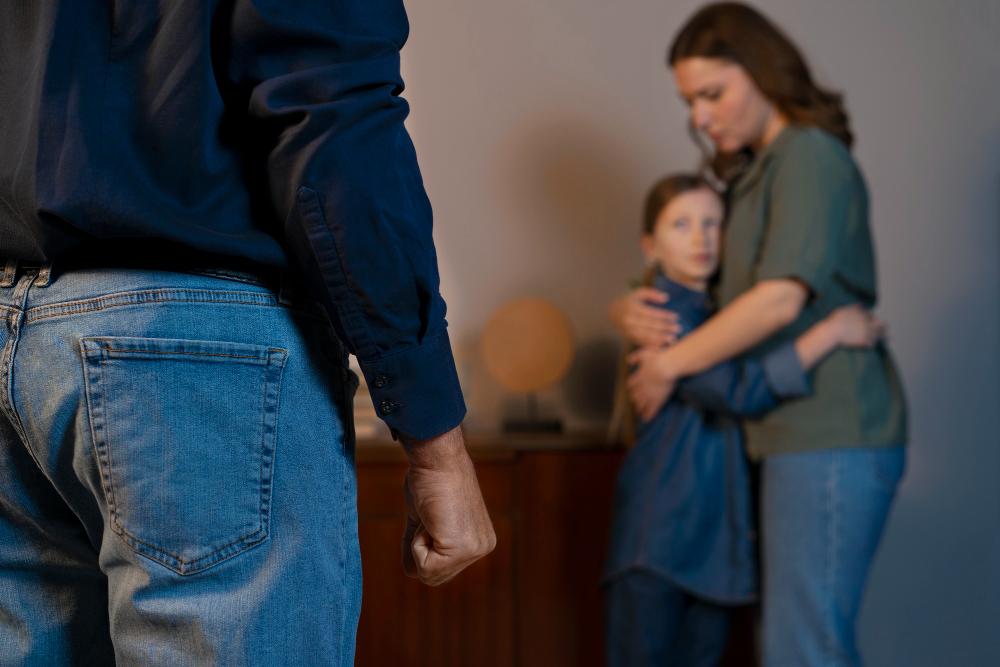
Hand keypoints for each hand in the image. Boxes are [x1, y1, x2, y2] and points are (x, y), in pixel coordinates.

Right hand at [399, 426, 495, 585]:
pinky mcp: (463, 548)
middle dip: (421, 547)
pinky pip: (425, 566)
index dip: (424, 543)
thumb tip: (410, 572)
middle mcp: (483, 547)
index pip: (440, 568)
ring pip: (429, 574)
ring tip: (432, 516)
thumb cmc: (431, 480)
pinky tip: (431, 518)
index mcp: (479, 540)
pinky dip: (417, 542)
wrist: (436, 458)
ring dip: (419, 544)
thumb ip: (419, 545)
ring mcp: (476, 549)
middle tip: (432, 516)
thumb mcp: (425, 518)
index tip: (433, 514)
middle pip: (435, 577)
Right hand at [610, 287, 680, 346]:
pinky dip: (651, 344)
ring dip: (660, 338)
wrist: (612, 312)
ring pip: (646, 335)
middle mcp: (629, 320)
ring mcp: (628, 330)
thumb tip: (666, 298)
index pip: (651, 313)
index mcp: (633, 308)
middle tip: (678, 328)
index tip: (676, 317)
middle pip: (650, 325)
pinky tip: (661, 344)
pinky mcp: (628, 337)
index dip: (664, 316)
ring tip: (672, 338)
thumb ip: (652, 293)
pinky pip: (641, 342)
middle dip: (665, 328)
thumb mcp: (638, 292)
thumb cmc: (629, 301)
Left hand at [625, 346, 678, 420]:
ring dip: (640, 408)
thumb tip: (628, 360)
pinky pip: (651, 410)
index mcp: (639, 376)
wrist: (666, 366)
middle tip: (635, 403)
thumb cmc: (657, 358)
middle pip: (636, 395)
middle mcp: (642, 387)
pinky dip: (648, 414)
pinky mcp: (658, 400)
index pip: (632, 384)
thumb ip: (635, 357)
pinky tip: (647, 418)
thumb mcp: (644, 354)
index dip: (632, 387)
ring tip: (639, 412)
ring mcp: (649, 395)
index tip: (632, 389)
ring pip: (642, 404)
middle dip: (635, 399)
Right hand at [828, 304, 884, 347]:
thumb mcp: (844, 310)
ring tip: (883, 339)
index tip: (870, 321)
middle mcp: (868, 322)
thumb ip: (853, 307)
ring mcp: (867, 332)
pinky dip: (871, 344)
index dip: (871, 318)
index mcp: (863, 314)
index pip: (871, 315)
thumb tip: (861, 305)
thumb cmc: (836, 320)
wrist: (834, 331)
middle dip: (882, 327)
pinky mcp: (864, 341)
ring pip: (880, 335)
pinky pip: (872, 344)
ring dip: (881, 337)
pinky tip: (871, 345)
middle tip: (883, 329)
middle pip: (881, 324)